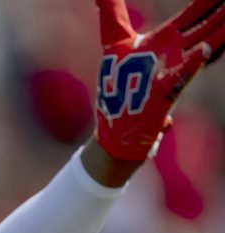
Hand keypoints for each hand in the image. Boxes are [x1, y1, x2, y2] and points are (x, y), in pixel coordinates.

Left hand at [94, 0, 224, 160]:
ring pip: (203, 47)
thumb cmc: (116, 81)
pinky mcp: (161, 92)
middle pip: (205, 26)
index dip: (208, 1)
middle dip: (220, 13)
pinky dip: (191, 64)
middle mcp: (174, 54)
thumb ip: (112, 12)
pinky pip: (179, 76)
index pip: (193, 14)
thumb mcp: (114, 39)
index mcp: (165, 39)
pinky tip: (204, 51)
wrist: (117, 125)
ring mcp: (171, 72)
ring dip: (219, 31)